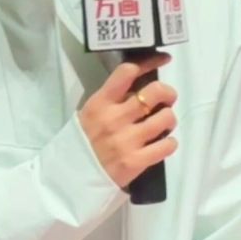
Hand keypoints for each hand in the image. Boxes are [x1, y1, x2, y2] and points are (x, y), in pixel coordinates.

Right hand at [79, 53, 177, 189]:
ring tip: (162, 125)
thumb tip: (140, 84)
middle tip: (167, 100)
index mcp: (100, 103)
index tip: (164, 59)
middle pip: (155, 92)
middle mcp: (114, 118)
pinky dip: (169, 143)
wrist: (71, 180)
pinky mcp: (136, 162)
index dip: (151, 62)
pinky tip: (161, 144)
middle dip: (168, 94)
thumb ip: (112, 100)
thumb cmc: (82, 143)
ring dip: (169, 120)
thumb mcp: (89, 114)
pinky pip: (168, 145)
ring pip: (166, 118)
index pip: (128, 72)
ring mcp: (126, 140)